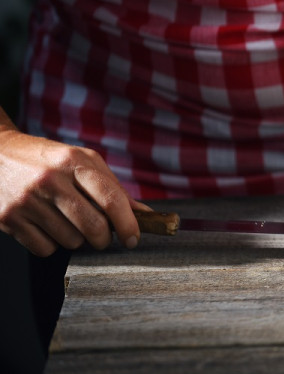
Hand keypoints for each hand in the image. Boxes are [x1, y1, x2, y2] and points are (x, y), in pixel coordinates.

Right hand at [0, 129, 149, 256]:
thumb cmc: (47, 160)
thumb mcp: (81, 161)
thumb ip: (112, 186)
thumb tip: (144, 214)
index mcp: (73, 162)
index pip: (110, 198)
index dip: (128, 223)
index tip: (134, 238)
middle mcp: (50, 180)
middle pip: (93, 226)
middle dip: (104, 238)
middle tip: (103, 236)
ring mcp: (27, 200)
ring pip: (71, 241)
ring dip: (76, 239)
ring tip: (67, 220)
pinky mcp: (8, 218)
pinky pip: (45, 249)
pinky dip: (52, 244)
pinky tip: (46, 226)